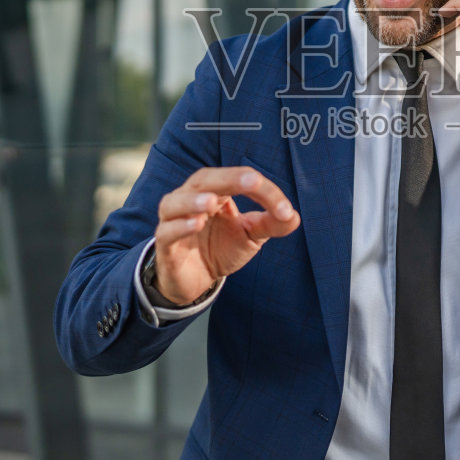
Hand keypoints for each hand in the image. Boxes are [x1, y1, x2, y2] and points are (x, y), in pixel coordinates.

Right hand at [153, 167, 298, 304]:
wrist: (196, 281)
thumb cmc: (220, 248)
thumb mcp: (251, 236)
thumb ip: (271, 224)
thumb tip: (294, 217)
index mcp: (215, 191)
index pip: (238, 180)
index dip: (263, 191)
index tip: (284, 210)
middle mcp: (190, 199)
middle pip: (204, 180)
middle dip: (228, 179)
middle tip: (251, 181)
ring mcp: (173, 221)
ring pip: (175, 203)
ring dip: (193, 201)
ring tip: (212, 202)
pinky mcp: (165, 245)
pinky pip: (167, 232)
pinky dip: (180, 226)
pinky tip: (196, 224)